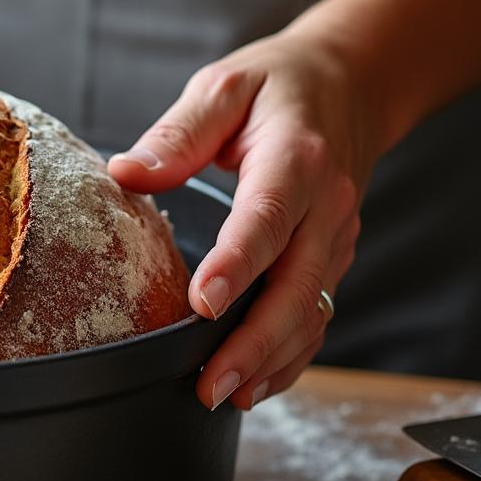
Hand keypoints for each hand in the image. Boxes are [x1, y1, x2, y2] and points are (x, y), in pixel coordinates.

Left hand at [110, 29, 374, 410]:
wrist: (353, 84)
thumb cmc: (278, 87)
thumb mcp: (224, 87)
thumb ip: (177, 133)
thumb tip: (127, 173)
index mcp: (296, 159)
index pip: (268, 218)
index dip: (237, 265)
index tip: (203, 305)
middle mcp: (326, 207)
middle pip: (296, 286)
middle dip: (254, 342)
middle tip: (208, 383)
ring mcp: (335, 239)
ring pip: (311, 313)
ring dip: (271, 361)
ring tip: (222, 396)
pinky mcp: (332, 260)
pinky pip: (316, 317)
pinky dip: (290, 358)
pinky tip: (253, 386)